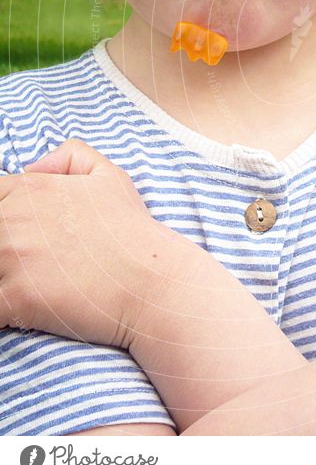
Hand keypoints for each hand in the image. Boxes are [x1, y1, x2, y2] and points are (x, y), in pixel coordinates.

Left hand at [0, 139, 185, 349]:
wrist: (152, 282)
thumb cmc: (132, 232)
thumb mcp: (111, 175)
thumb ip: (69, 156)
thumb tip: (32, 167)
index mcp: (29, 189)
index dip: (6, 218)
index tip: (24, 236)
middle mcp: (13, 220)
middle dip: (5, 249)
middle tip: (32, 261)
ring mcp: (11, 260)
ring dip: (4, 276)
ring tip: (32, 282)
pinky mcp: (14, 299)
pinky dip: (3, 307)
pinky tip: (24, 308)